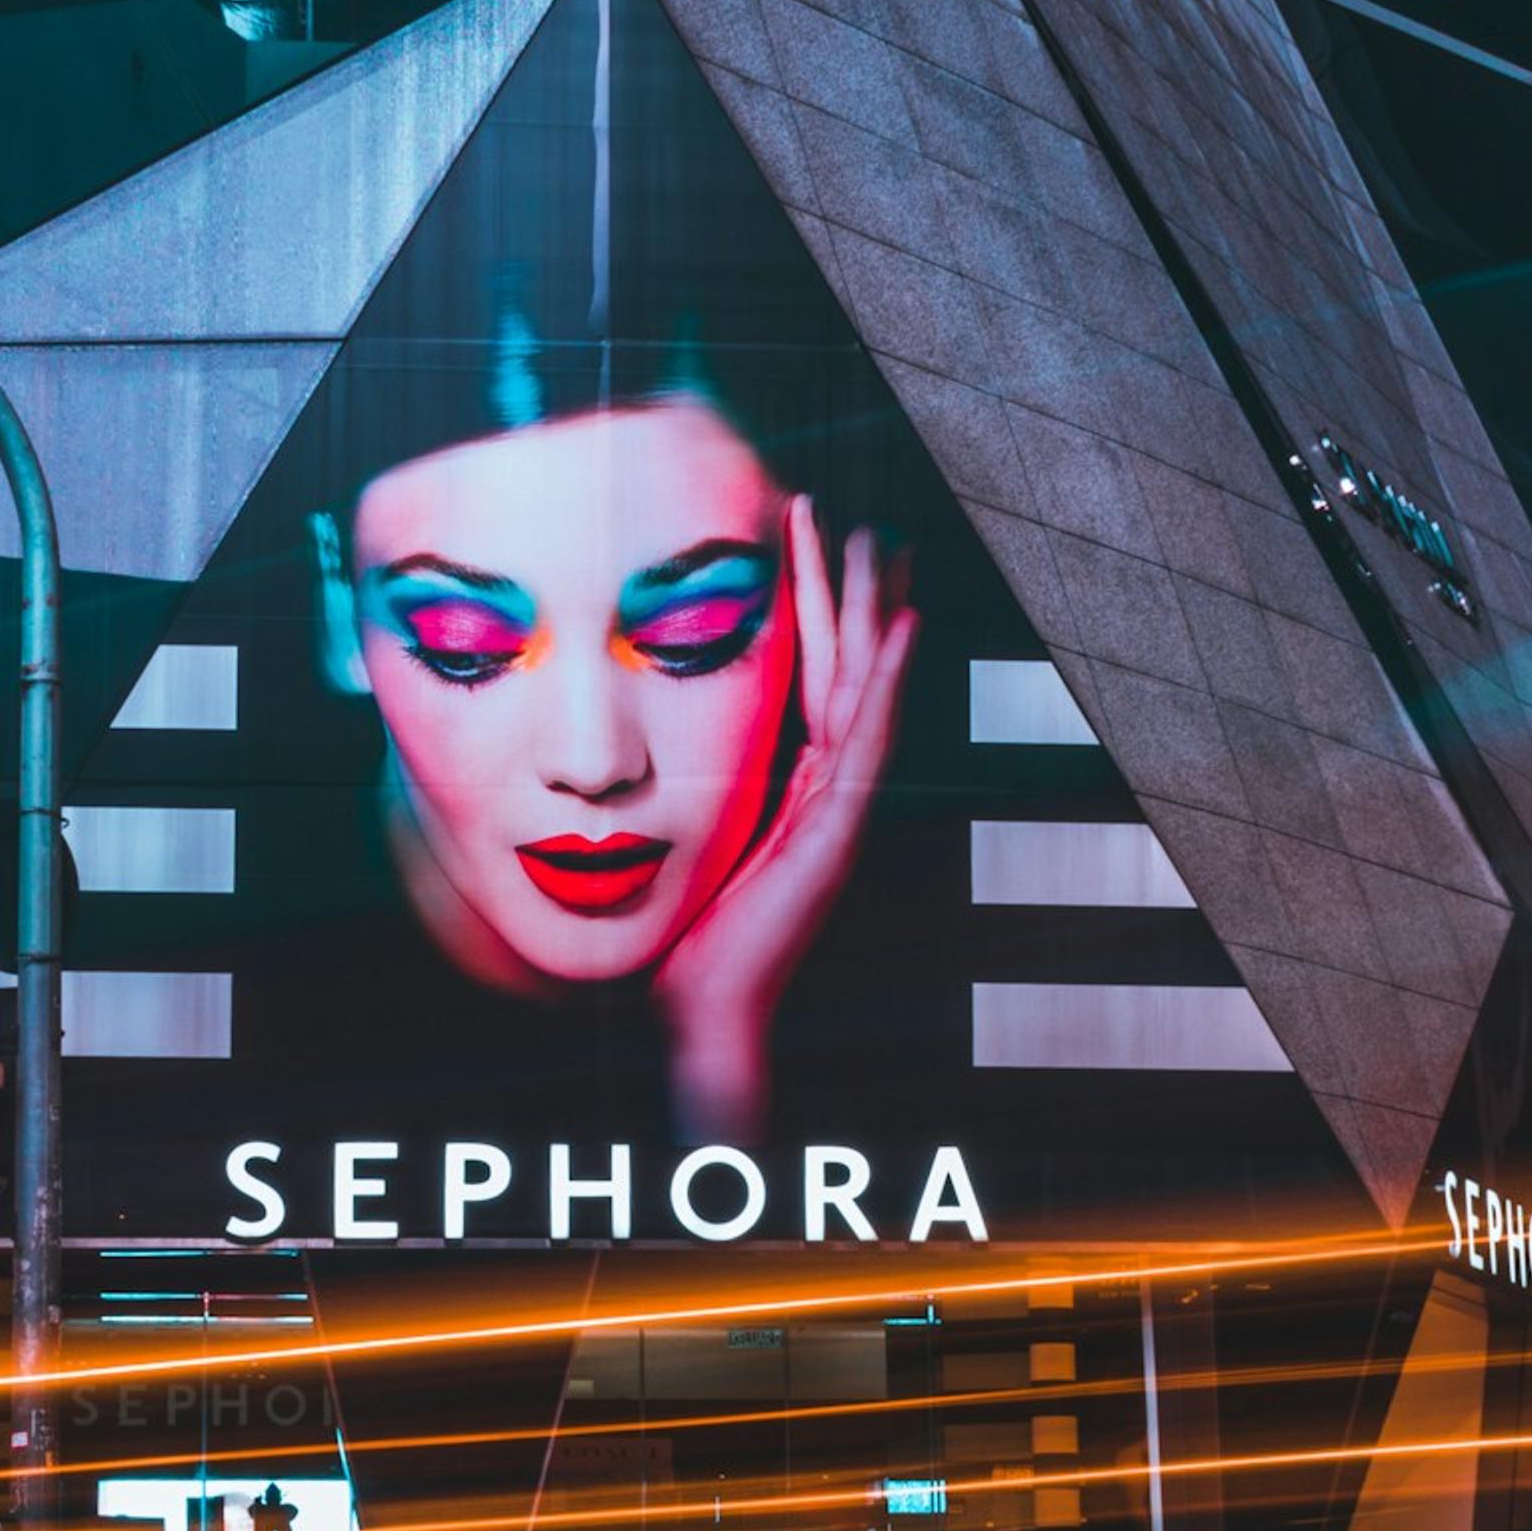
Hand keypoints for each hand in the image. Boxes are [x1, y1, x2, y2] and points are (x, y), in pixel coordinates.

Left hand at [656, 495, 917, 1142]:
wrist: (700, 1011)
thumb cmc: (682, 937)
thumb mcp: (681, 839)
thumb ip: (683, 791)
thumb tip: (630, 745)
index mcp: (792, 789)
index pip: (810, 680)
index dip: (812, 612)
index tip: (805, 543)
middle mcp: (826, 791)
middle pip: (847, 670)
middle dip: (850, 593)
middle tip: (857, 520)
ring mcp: (839, 810)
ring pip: (865, 689)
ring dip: (872, 614)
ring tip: (881, 545)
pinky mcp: (837, 832)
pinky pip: (867, 740)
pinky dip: (886, 682)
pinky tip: (901, 629)